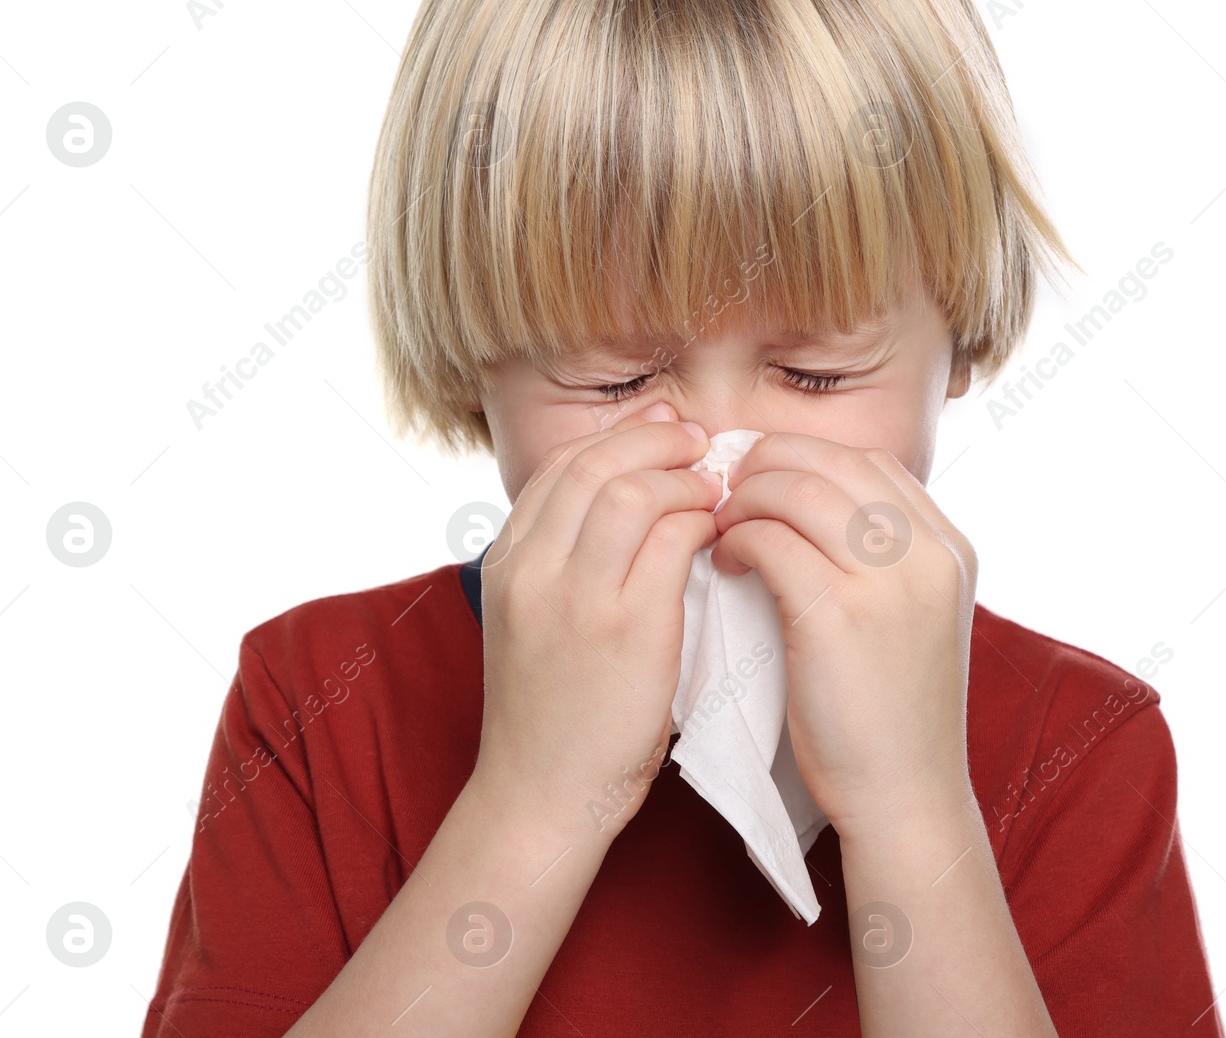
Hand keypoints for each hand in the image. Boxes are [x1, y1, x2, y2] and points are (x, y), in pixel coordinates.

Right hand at [470, 402, 722, 843]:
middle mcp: (532, 569)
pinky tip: (718, 532)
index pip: (561, 465)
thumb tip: (620, 495)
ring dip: (685, 478)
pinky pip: (672, 540)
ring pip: (634, 490)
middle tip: (699, 444)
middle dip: (656, 441)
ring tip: (714, 488)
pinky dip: (702, 522)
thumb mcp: (529, 620)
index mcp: (506, 562)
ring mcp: (577, 598)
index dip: (618, 436)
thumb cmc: (550, 712)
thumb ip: (559, 559)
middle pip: (597, 463)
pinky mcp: (627, 630)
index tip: (661, 430)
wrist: (541, 796)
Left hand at [709, 432, 979, 840]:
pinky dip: (737, 539)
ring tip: (722, 527)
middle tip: (727, 492)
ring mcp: (889, 582)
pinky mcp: (840, 616)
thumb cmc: (893, 713)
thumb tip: (811, 501)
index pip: (869, 459)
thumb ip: (884, 557)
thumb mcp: (914, 617)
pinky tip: (727, 562)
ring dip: (745, 499)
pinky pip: (771, 540)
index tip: (764, 479)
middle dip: (766, 464)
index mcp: (950, 547)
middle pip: (831, 460)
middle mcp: (929, 552)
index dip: (806, 456)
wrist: (906, 798)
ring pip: (797, 488)